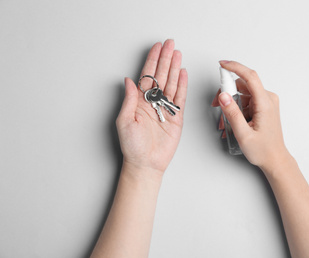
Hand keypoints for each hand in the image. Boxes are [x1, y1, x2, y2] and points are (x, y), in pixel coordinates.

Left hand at [116, 39, 187, 174]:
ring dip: (174, 68)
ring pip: (171, 83)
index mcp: (139, 101)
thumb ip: (129, 99)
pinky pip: (180, 98)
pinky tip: (183, 73)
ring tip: (178, 54)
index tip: (157, 48)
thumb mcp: (125, 120)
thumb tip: (128, 80)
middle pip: (161, 76)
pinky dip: (182, 85)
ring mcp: (165, 108)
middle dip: (165, 59)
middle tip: (170, 44)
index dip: (152, 61)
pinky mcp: (176, 117)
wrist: (146, 163)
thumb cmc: (132, 146)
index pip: (147, 76)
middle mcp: (153, 102)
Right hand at [212, 61, 289, 170]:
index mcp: (265, 103)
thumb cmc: (263, 150)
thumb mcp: (243, 134)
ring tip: (225, 122)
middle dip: (227, 93)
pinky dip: (237, 109)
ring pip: (243, 94)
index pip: (250, 77)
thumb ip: (232, 114)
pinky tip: (233, 122)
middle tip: (217, 105)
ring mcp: (266, 102)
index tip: (222, 64)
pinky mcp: (263, 106)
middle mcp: (268, 99)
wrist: (275, 159)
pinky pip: (246, 101)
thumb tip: (223, 96)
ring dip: (231, 104)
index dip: (235, 67)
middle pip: (243, 85)